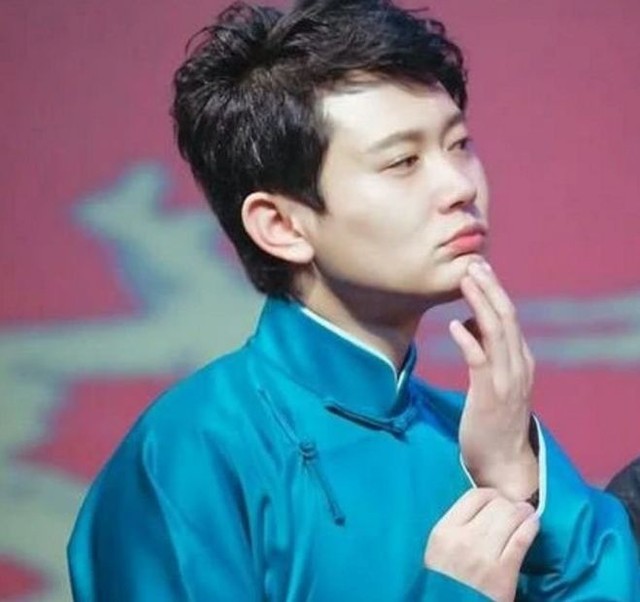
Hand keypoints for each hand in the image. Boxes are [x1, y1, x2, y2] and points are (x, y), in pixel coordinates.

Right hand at [424, 488, 539, 601]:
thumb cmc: (445, 581)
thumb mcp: (437, 550)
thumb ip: (455, 528)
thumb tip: (485, 509)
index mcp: (444, 531)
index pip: (475, 496)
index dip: (491, 496)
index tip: (498, 501)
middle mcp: (464, 539)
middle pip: (496, 505)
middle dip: (509, 505)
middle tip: (516, 509)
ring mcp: (484, 556)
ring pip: (511, 518)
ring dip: (522, 513)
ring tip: (527, 514)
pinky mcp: (503, 573)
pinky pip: (521, 539)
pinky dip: (531, 527)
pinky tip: (533, 524)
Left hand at [451, 261, 537, 500]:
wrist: (503, 462)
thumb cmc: (494, 419)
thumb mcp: (494, 379)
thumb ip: (486, 350)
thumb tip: (469, 322)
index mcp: (520, 361)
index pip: (509, 317)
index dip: (494, 291)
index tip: (478, 268)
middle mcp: (518, 366)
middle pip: (506, 318)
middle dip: (489, 288)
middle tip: (473, 263)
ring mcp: (506, 381)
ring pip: (496, 333)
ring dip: (480, 304)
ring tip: (466, 281)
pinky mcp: (489, 396)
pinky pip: (479, 362)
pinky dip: (469, 340)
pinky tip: (454, 325)